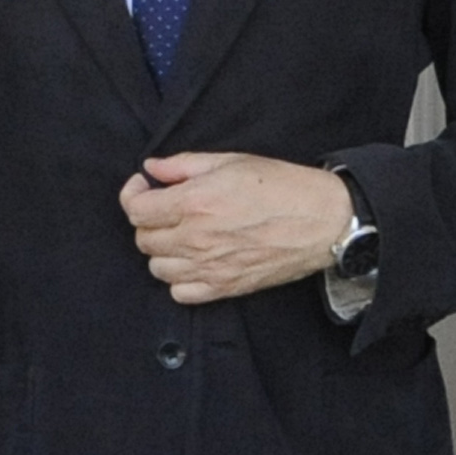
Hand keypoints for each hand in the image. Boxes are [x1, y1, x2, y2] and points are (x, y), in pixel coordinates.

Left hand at [120, 153, 350, 303]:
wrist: (322, 221)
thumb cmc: (281, 186)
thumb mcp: (230, 161)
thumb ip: (183, 165)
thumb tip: (152, 169)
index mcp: (194, 203)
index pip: (136, 210)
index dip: (133, 195)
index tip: (144, 188)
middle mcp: (195, 238)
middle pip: (143, 239)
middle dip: (149, 221)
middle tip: (168, 208)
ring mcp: (209, 267)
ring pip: (157, 267)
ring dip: (163, 250)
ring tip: (182, 234)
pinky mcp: (224, 288)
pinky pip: (180, 293)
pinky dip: (180, 279)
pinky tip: (194, 261)